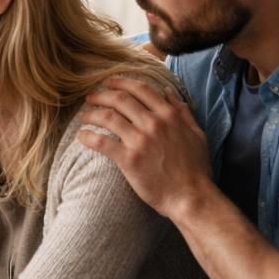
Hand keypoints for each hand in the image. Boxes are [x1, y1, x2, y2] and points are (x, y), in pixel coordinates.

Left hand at [78, 77, 215, 220]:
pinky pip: (101, 142)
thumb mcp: (196, 133)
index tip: (109, 83)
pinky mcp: (128, 159)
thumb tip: (169, 92)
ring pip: (108, 117)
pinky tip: (81, 136)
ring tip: (83, 115)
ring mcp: (140, 140)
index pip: (141, 89)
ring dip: (91, 113)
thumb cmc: (196, 168)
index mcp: (169, 115)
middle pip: (121, 99)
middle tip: (90, 96)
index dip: (122, 83)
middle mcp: (153, 123)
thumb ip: (182, 111)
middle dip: (102, 95)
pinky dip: (88, 137)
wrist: (190, 196)